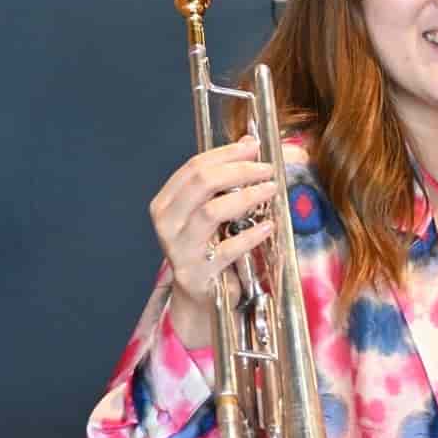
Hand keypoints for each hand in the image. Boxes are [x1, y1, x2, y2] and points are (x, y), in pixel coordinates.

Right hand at [148, 136, 276, 345]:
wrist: (200, 295)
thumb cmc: (209, 246)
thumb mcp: (211, 211)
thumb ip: (225, 179)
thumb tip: (249, 142)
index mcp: (166, 203)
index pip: (194, 167)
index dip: (226, 154)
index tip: (254, 147)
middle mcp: (167, 223)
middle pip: (201, 184)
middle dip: (239, 171)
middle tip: (268, 169)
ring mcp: (180, 249)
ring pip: (212, 212)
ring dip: (246, 197)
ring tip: (271, 191)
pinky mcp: (199, 272)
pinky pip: (228, 249)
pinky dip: (252, 235)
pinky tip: (270, 225)